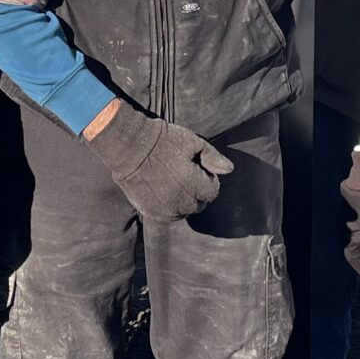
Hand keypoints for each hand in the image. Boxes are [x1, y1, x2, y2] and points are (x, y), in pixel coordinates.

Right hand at [87, 100, 232, 220]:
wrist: (129, 146)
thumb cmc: (163, 140)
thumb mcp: (192, 142)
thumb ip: (213, 157)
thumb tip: (229, 170)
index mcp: (193, 183)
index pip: (212, 192)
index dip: (208, 180)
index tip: (199, 171)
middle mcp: (181, 200)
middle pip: (199, 205)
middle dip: (198, 193)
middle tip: (186, 177)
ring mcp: (165, 209)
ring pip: (184, 213)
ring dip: (184, 203)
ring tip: (174, 185)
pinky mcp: (150, 212)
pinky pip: (168, 218)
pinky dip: (169, 209)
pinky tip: (164, 194)